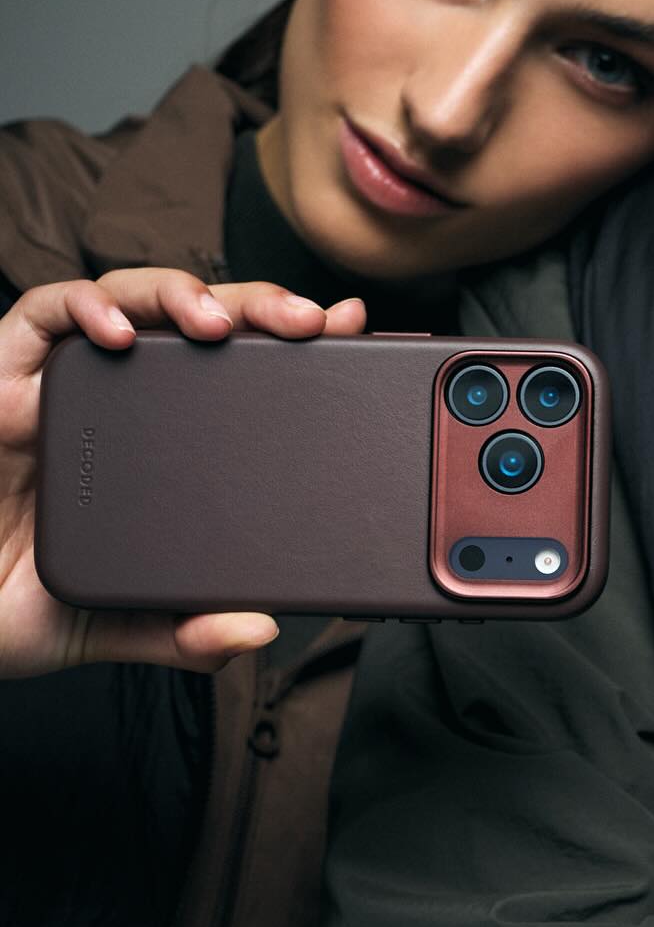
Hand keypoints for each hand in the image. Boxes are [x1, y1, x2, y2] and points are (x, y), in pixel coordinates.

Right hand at [0, 269, 365, 677]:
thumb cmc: (20, 603)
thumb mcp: (120, 626)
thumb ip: (184, 632)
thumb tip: (256, 629)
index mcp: (160, 442)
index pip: (236, 370)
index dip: (291, 341)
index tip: (349, 329)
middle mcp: (117, 398)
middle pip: (195, 319)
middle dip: (256, 303)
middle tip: (307, 320)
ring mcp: (59, 381)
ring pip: (127, 296)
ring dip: (180, 294)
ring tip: (221, 323)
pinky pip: (41, 314)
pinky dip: (84, 309)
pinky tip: (121, 334)